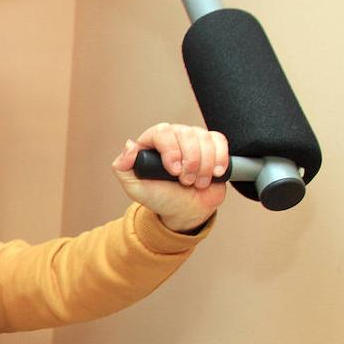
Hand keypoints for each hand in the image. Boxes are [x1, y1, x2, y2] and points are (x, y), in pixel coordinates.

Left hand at [111, 123, 227, 232]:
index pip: (162, 132)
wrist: (185, 210)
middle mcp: (174, 136)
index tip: (174, 171)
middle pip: (186, 134)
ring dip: (204, 166)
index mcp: (152, 142)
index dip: (171, 150)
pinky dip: (220, 159)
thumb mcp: (135, 188)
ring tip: (197, 183)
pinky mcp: (213, 145)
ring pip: (204, 139)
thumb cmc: (160, 198)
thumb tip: (130, 146)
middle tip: (186, 182)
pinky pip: (220, 142)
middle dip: (190, 162)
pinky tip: (214, 174)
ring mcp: (194, 139)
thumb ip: (123, 167)